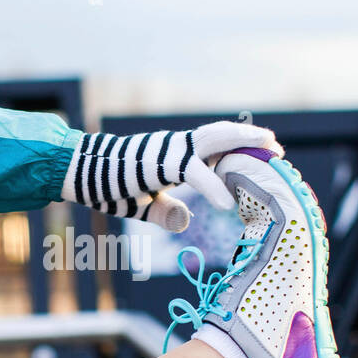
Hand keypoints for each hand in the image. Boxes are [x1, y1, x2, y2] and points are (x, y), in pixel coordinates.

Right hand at [61, 120, 283, 231]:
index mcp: (175, 155)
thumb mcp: (143, 205)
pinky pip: (192, 173)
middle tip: (278, 147)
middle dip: (251, 139)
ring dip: (243, 144)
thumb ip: (165, 213)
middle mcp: (176, 147)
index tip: (261, 155)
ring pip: (214, 140)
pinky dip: (212, 186)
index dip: (239, 149)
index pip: (215, 147)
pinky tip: (227, 203)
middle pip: (222, 135)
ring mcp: (169, 151)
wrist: (80, 172)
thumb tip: (185, 222)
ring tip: (269, 153)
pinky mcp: (159, 163)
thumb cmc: (108, 187)